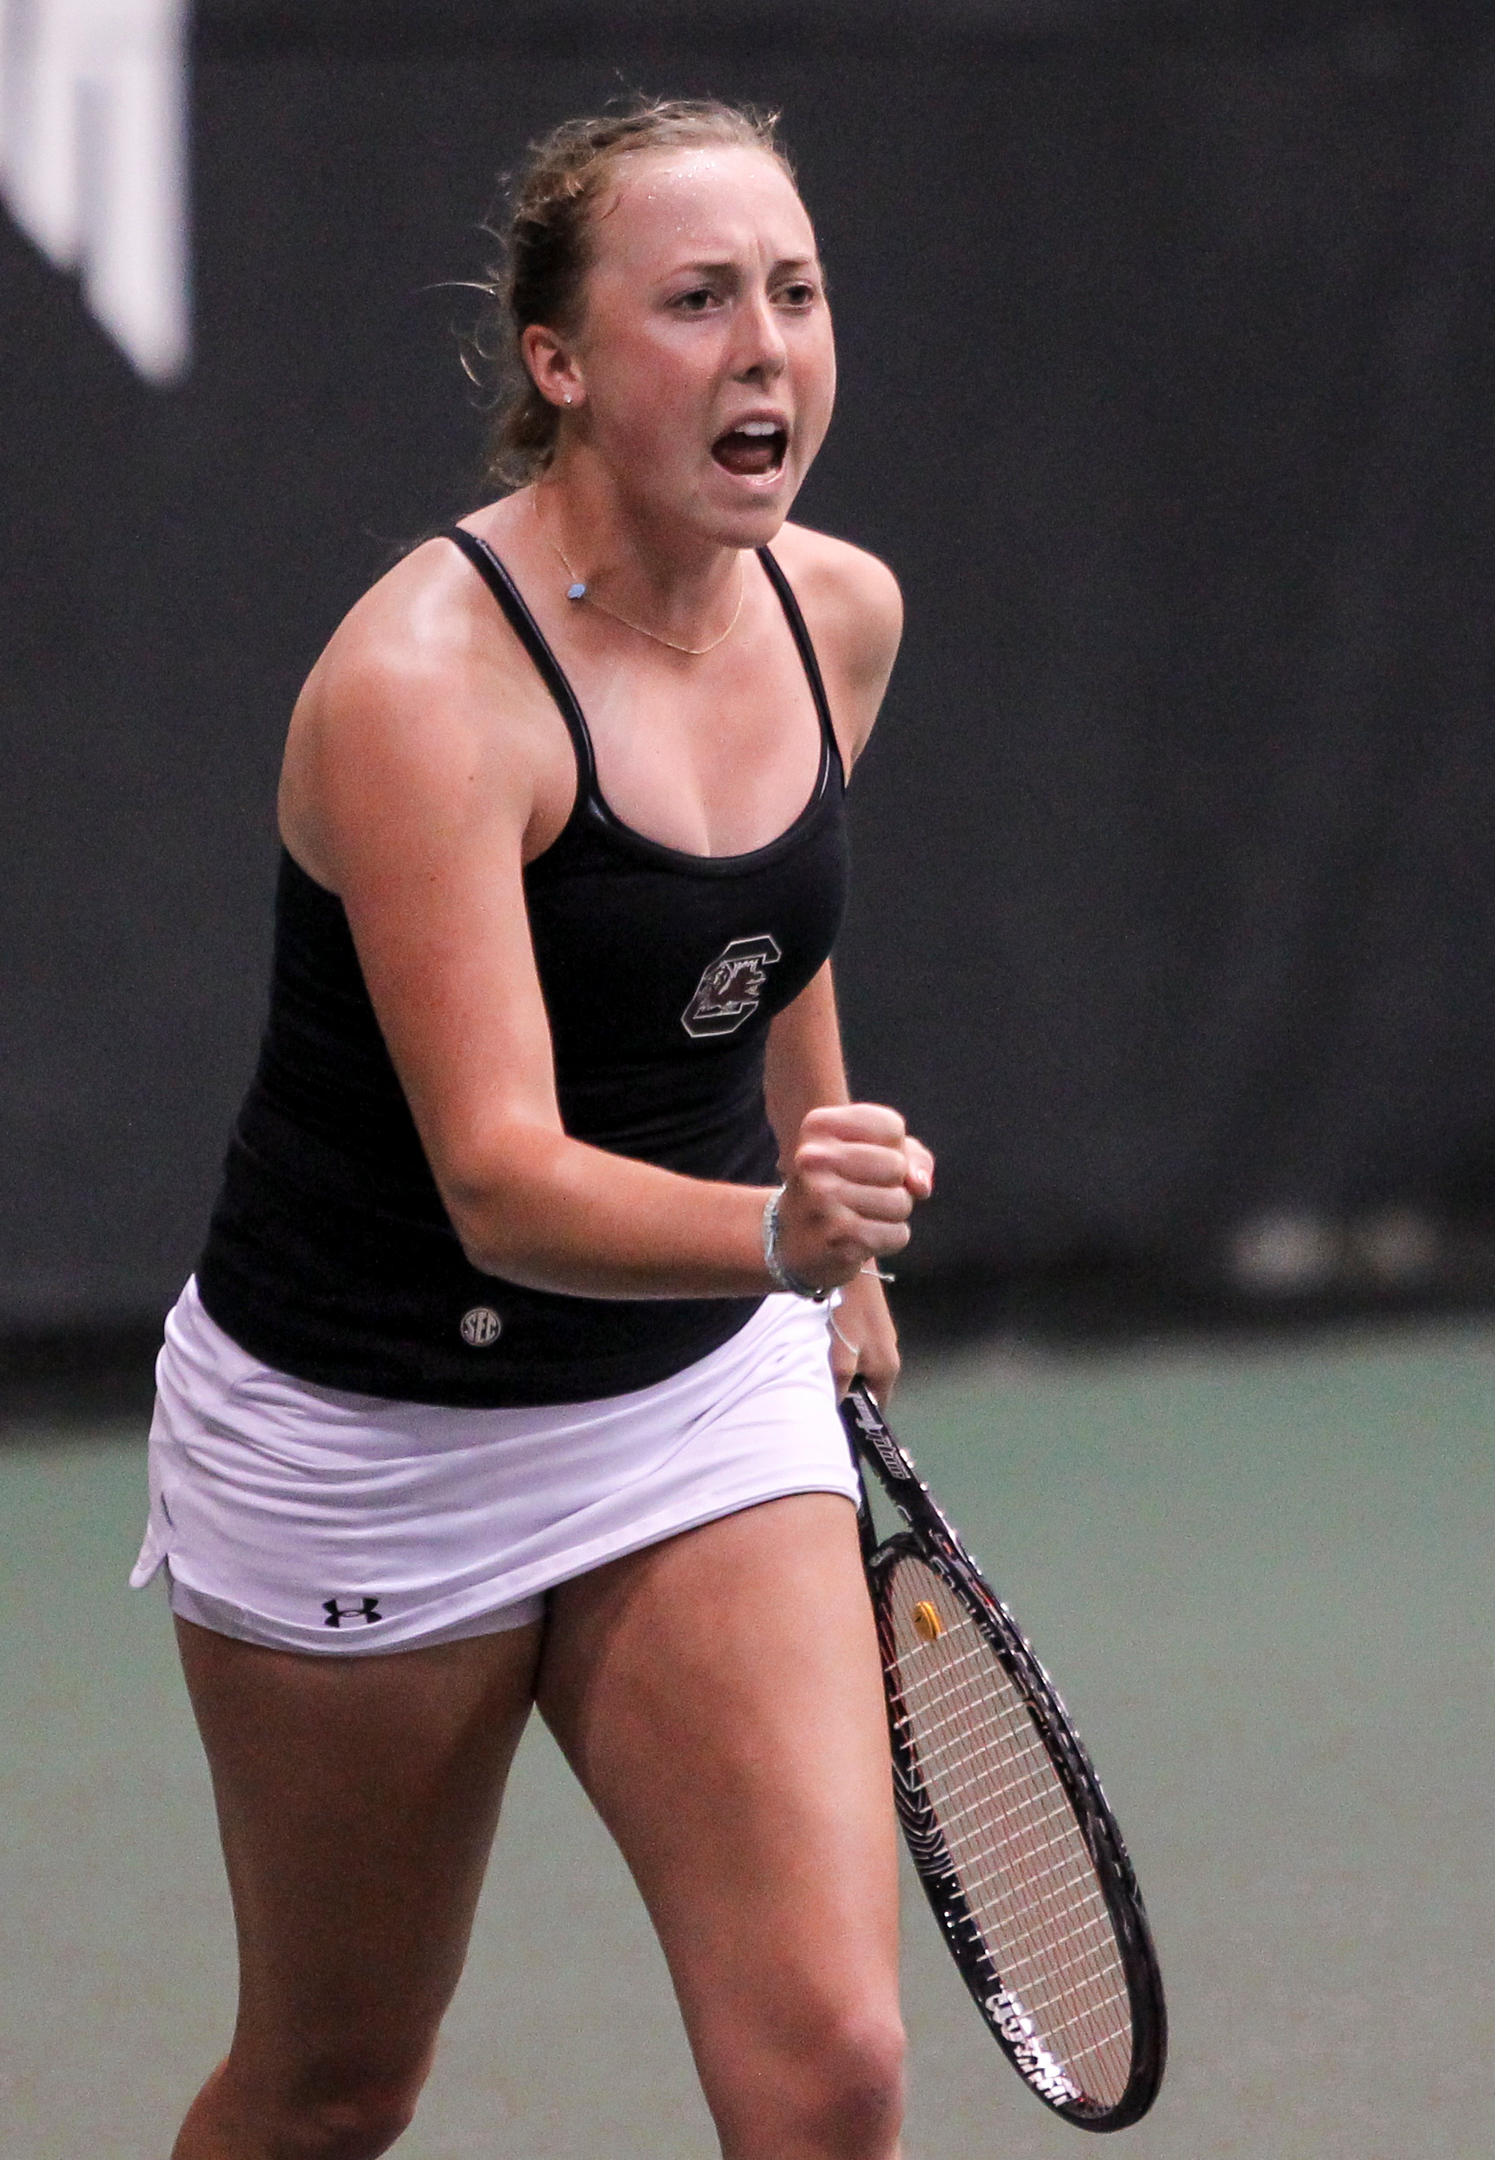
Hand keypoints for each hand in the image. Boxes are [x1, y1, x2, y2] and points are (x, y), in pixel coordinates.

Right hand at [775, 1103, 933, 1294]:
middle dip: (895, 1184)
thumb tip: (920, 1185)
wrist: (796, 1240)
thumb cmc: (845, 1185)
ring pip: (901, 1202)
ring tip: (862, 1214)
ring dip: (893, 1214)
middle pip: (897, 1165)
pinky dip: (890, 1238)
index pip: (891, 1127)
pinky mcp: (837, 1235)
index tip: (867, 1160)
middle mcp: (812, 1158)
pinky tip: (861, 1237)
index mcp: (817, 1126)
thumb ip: (911, 1157)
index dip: (895, 1148)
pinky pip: (897, 1234)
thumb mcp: (874, 1153)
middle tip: (866, 1191)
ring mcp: (821, 1198)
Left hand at [827, 1265, 900, 1402]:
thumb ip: (841, 1386)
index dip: (860, 1414)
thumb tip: (837, 1406)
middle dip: (850, 1391)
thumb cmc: (846, 1317)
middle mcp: (891, 1356)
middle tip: (822, 1388)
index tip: (838, 1416)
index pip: (879, 1406)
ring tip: (821, 1364)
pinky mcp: (876, 1323)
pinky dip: (847, 1352)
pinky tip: (828, 1342)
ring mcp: (885, 1338)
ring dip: (847, 1371)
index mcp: (887, 1370)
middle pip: (871, 1387)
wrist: (853, 1271)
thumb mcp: (842, 1359)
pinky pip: (862, 1349)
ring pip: (865, 1367)